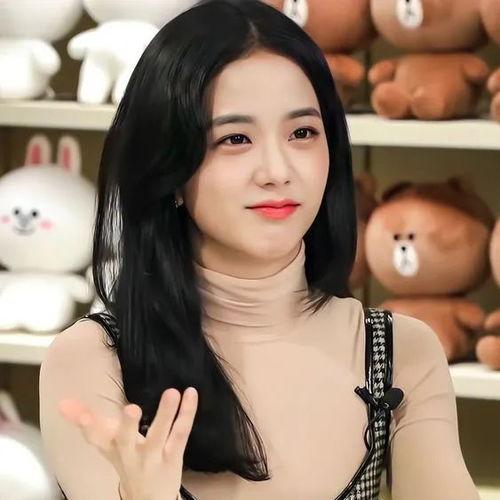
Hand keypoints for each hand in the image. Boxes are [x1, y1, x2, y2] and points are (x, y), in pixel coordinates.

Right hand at [59, 387, 197, 499]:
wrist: (148, 499)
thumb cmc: (127, 462)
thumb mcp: (106, 444)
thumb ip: (87, 422)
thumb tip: (63, 402)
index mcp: (113, 450)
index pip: (96, 438)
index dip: (87, 426)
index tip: (76, 411)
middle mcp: (131, 455)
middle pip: (126, 441)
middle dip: (127, 426)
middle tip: (131, 408)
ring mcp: (154, 457)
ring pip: (160, 435)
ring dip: (166, 414)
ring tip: (172, 392)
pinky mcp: (174, 456)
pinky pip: (181, 433)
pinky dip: (187, 413)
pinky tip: (191, 393)